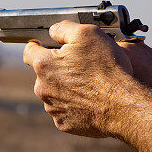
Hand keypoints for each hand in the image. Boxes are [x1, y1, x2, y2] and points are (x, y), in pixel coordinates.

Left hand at [23, 20, 134, 137]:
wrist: (122, 105)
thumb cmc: (106, 69)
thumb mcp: (87, 34)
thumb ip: (64, 28)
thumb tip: (53, 31)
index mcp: (44, 65)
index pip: (30, 51)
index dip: (40, 45)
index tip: (52, 46)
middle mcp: (43, 88)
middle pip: (44, 74)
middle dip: (57, 68)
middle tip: (80, 65)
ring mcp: (52, 108)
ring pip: (54, 92)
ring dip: (65, 87)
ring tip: (88, 84)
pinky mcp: (63, 123)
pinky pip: (64, 110)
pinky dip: (73, 105)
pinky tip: (89, 100)